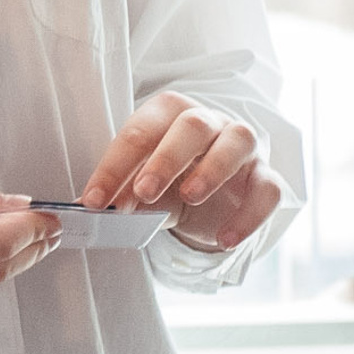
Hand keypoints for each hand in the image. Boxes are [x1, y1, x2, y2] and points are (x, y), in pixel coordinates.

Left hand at [80, 92, 283, 254]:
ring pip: (238, 141)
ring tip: (191, 197)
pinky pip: (267, 189)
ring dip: (213, 169)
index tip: (94, 200)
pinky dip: (249, 215)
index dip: (115, 166)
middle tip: (144, 191)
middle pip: (193, 125)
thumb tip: (86, 209)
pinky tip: (226, 239)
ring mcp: (242, 146)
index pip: (141, 130)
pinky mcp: (265, 176)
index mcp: (170, 114)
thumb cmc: (170, 182)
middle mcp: (210, 121)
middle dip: (167, 158)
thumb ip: (120, 193)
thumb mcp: (142, 186)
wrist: (211, 200)